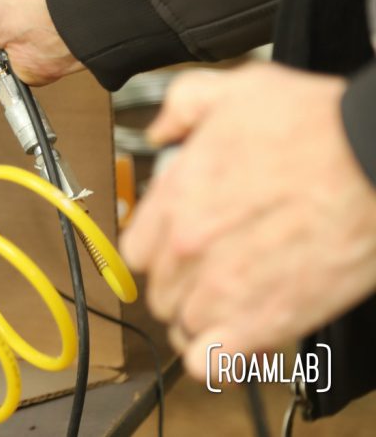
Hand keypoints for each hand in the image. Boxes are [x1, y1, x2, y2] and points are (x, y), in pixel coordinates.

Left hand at [121, 64, 375, 380]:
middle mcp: (190, 247)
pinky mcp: (266, 323)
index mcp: (177, 197)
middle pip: (157, 291)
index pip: (134, 249)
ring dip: (203, 318)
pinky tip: (236, 338)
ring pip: (183, 327)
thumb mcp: (237, 89)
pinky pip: (211, 363)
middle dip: (180, 284)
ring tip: (233, 303)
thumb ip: (184, 106)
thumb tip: (162, 130)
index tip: (178, 248)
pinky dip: (218, 357)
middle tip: (214, 273)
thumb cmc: (318, 126)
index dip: (157, 250)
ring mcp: (224, 289)